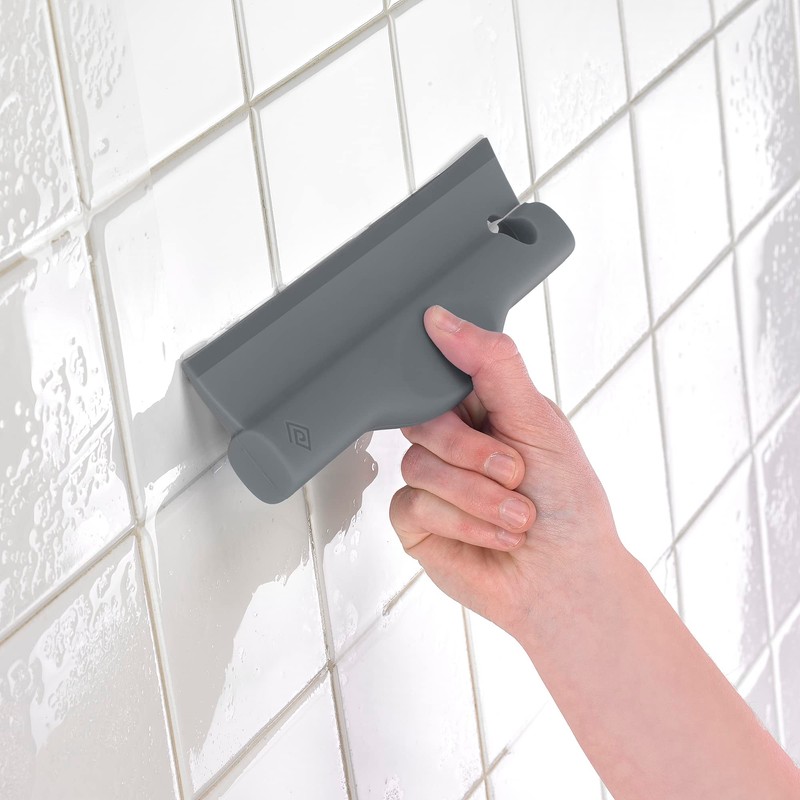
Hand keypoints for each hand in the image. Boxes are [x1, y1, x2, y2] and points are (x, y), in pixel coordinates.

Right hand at [389, 304, 624, 639]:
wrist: (567, 578)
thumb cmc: (567, 504)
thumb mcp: (539, 419)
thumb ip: (492, 364)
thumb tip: (441, 319)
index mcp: (481, 409)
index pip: (439, 376)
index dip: (449, 390)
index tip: (477, 411)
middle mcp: (452, 443)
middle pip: (422, 420)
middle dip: (476, 454)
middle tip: (515, 474)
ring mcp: (430, 482)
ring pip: (417, 465)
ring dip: (478, 497)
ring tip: (516, 517)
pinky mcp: (415, 522)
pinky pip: (412, 505)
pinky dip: (463, 523)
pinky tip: (494, 537)